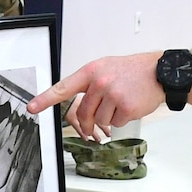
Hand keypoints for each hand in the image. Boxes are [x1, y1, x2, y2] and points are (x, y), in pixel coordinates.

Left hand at [27, 52, 161, 139]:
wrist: (159, 72)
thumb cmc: (131, 71)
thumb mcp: (106, 68)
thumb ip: (89, 84)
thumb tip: (78, 108)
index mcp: (91, 72)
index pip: (63, 88)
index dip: (45, 99)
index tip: (32, 107)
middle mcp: (100, 82)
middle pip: (83, 113)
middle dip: (89, 122)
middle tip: (97, 121)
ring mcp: (113, 95)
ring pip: (100, 121)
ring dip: (109, 118)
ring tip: (121, 103)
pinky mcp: (126, 107)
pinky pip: (116, 124)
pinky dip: (122, 120)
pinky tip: (130, 106)